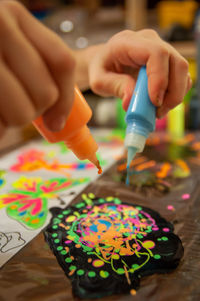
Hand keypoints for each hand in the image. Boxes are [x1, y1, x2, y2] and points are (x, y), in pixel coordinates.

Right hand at [0, 0, 74, 134]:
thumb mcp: (3, 39)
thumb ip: (33, 64)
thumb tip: (57, 124)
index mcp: (12, 15)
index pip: (62, 62)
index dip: (65, 99)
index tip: (56, 123)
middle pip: (45, 93)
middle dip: (32, 110)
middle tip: (11, 106)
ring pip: (22, 113)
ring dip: (10, 121)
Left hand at [89, 30, 191, 117]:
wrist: (106, 60)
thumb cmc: (101, 68)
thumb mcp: (98, 80)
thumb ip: (114, 87)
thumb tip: (131, 101)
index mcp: (129, 42)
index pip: (156, 53)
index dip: (159, 79)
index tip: (154, 102)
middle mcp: (150, 41)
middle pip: (176, 62)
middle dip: (172, 92)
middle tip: (158, 112)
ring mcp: (162, 49)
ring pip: (182, 71)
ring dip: (175, 95)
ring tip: (157, 111)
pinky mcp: (168, 61)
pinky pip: (181, 77)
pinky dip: (175, 93)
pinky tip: (161, 104)